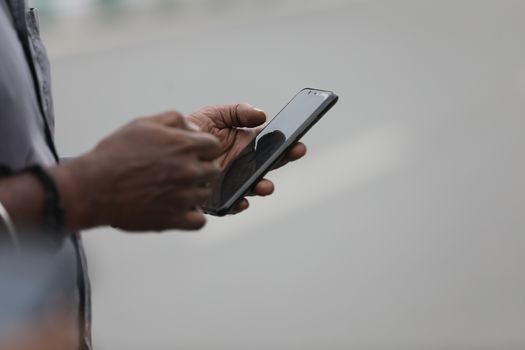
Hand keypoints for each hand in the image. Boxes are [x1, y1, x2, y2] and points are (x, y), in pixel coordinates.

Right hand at [53, 111, 221, 230]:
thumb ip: (173, 120)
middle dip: (201, 168)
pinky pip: (199, 221)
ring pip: (206, 194)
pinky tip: (180, 209)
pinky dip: (192, 216)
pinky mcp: (174, 219)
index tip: (192, 152)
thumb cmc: (115, 154)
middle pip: (213, 170)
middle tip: (181, 171)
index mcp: (183, 146)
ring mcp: (183, 197)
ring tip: (174, 189)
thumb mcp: (143, 124)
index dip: (204, 148)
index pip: (214, 146)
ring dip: (195, 191)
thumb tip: (193, 127)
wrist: (93, 187)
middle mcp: (188, 171)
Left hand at [188, 104, 306, 213]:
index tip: (298, 142)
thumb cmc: (192, 130)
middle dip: (283, 159)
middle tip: (295, 152)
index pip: (271, 144)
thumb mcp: (214, 114)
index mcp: (246, 144)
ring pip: (253, 187)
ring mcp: (232, 182)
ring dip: (262, 187)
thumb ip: (237, 112)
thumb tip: (263, 115)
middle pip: (268, 165)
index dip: (286, 144)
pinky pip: (231, 204)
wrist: (165, 149)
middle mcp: (243, 165)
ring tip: (266, 185)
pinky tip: (242, 200)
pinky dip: (238, 204)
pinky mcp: (217, 197)